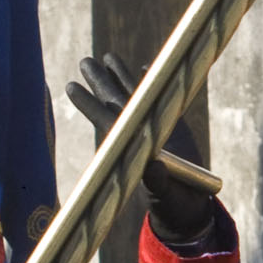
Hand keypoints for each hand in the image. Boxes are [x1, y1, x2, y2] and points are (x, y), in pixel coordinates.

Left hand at [66, 53, 214, 243]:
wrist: (190, 205)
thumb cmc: (174, 204)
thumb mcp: (166, 195)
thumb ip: (158, 182)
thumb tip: (153, 167)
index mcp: (131, 149)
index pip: (106, 121)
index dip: (89, 104)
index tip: (71, 87)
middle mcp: (139, 135)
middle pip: (115, 102)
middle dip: (99, 81)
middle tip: (84, 61)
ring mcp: (155, 128)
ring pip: (135, 96)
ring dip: (121, 77)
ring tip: (108, 57)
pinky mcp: (173, 126)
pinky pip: (160, 98)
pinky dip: (153, 83)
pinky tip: (145, 68)